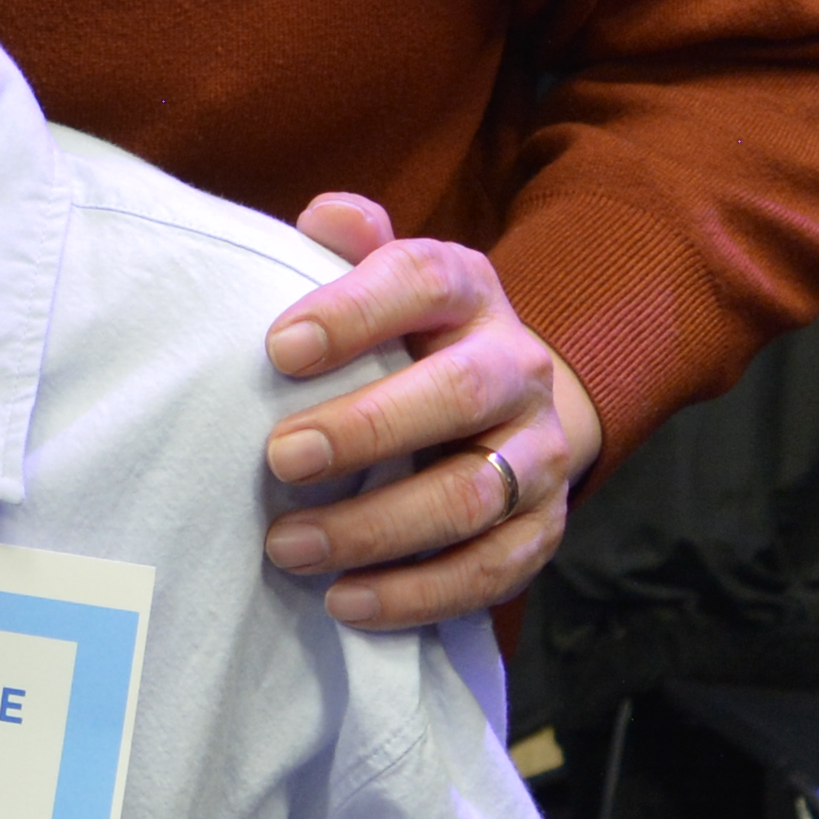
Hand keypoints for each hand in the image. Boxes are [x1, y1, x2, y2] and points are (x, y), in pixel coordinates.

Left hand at [259, 196, 604, 624]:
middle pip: (457, 394)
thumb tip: (324, 217)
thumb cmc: (409, 341)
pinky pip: (489, 570)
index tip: (277, 349)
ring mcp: (538, 452)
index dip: (353, 311)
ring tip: (287, 546)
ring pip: (472, 494)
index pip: (423, 281)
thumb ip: (351, 248)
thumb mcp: (384, 283)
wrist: (509, 402)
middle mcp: (517, 366)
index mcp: (469, 293)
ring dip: (374, 527)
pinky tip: (344, 601)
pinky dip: (415, 594)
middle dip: (364, 430)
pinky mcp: (541, 528)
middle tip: (279, 459)